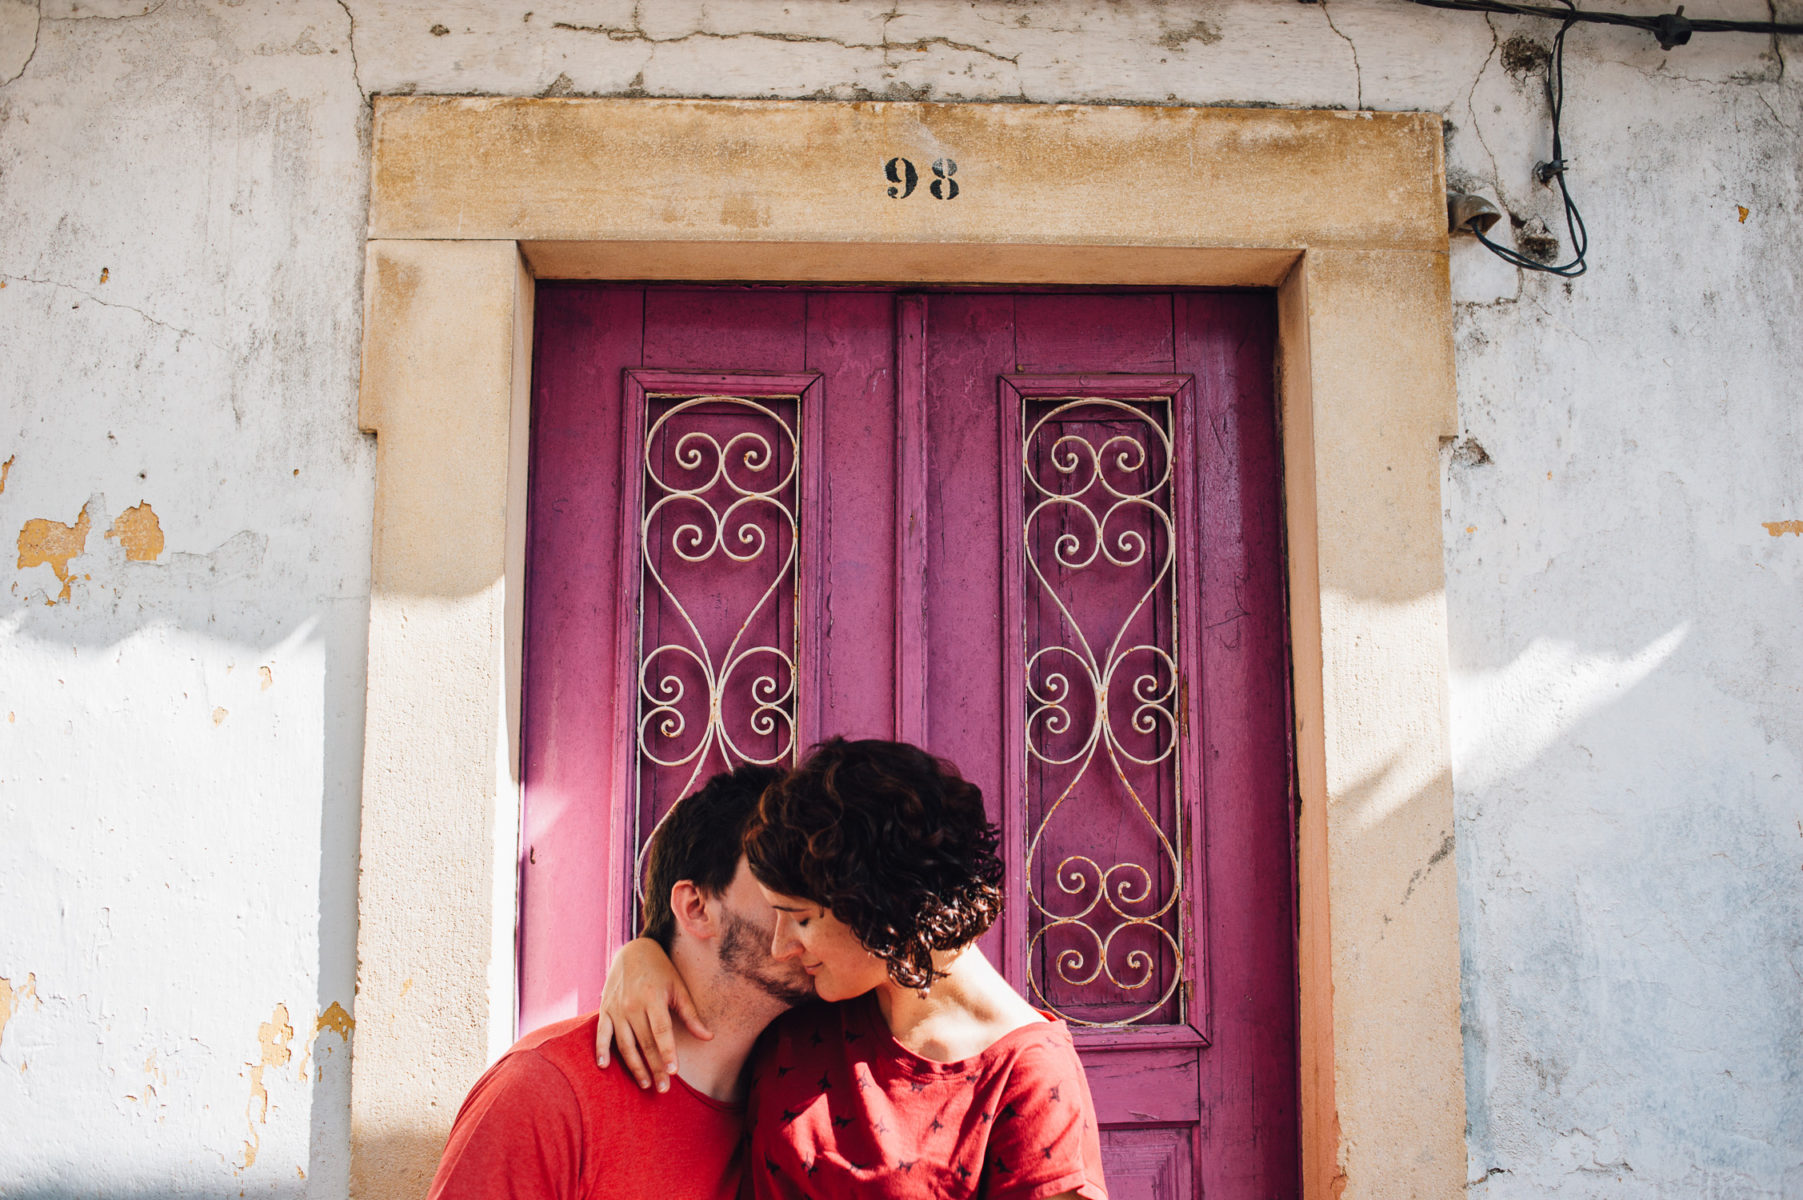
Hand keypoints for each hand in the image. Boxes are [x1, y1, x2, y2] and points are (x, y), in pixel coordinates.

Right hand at [593, 937, 711, 1090]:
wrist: (633, 951)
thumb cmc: (661, 970)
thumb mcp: (679, 987)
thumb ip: (691, 1014)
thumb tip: (708, 1037)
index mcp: (653, 998)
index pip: (661, 1030)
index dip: (667, 1052)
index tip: (673, 1072)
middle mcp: (633, 1005)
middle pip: (645, 1042)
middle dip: (655, 1067)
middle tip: (663, 1088)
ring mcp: (616, 1008)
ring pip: (625, 1044)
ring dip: (634, 1066)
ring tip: (646, 1083)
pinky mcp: (605, 1009)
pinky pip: (602, 1033)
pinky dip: (601, 1050)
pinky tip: (604, 1067)